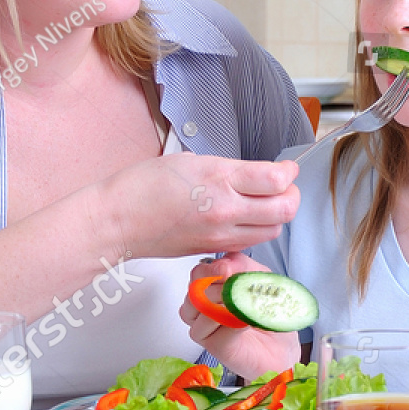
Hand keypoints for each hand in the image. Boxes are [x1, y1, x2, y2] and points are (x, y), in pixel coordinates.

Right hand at [101, 154, 298, 258]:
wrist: (117, 221)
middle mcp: (225, 210)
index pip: (276, 181)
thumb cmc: (142, 186)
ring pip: (271, 231)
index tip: (287, 168)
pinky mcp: (212, 249)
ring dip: (276, 216)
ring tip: (266, 203)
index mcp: (219, 179)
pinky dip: (256, 231)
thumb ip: (227, 169)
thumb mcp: (190, 160)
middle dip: (291, 196)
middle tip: (284, 186)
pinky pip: (249, 243)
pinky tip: (244, 219)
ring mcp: (220, 235)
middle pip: (284, 210)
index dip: (289, 173)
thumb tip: (250, 174)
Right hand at [179, 252, 298, 380]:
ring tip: (245, 309)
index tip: (233, 272)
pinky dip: (230, 321)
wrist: (283, 346)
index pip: (198, 272)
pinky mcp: (212, 345)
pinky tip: (245, 322)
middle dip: (222, 286)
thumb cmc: (269, 313)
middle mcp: (202, 307)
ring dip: (224, 304)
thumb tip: (222, 267)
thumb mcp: (260, 277)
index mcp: (210, 288)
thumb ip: (241, 265)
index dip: (215, 269)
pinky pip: (212, 326)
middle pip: (195, 288)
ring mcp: (203, 327)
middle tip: (242, 293)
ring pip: (198, 307)